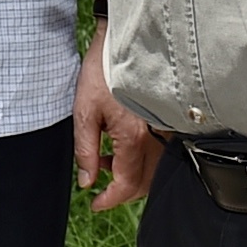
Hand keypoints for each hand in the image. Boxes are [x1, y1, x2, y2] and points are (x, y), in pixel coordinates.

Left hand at [73, 25, 161, 210]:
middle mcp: (154, 136)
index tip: (96, 204)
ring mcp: (162, 128)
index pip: (128, 183)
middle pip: (145, 181)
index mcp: (133, 137)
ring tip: (103, 160)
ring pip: (153, 168)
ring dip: (130, 174)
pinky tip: (117, 148)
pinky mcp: (162, 118)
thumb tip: (87, 180)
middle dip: (122, 190)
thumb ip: (85, 150)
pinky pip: (157, 150)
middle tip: (99, 187)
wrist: (120, 42)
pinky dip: (139, 159)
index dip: (111, 199)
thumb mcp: (83, 113)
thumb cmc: (101, 73)